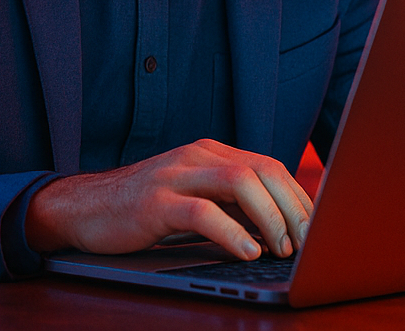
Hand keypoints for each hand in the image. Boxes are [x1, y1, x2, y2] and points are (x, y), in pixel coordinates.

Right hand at [25, 139, 312, 259]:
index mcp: (212, 152)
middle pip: (262, 170)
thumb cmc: (146, 207)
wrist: (86, 206)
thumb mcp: (195, 196)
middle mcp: (198, 156)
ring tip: (283, 248)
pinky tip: (247, 252)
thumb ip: (231, 203)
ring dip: (270, 218)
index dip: (299, 198)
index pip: (270, 166)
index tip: (318, 228)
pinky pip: (202, 212)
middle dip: (294, 207)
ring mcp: (176, 174)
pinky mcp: (155, 201)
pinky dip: (231, 233)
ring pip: (239, 183)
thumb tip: (282, 226)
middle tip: (309, 243)